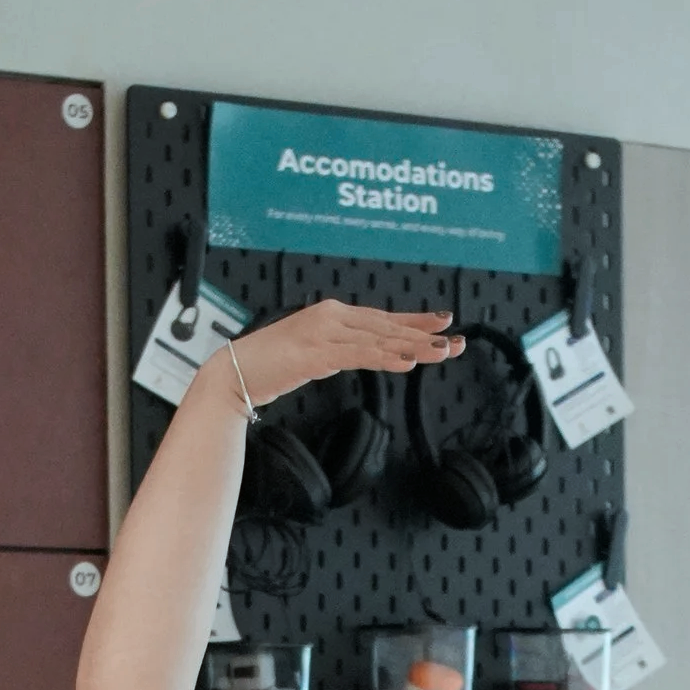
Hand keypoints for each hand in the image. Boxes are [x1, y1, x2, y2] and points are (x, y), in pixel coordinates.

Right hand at [196, 301, 462, 409]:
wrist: (232, 374)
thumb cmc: (267, 367)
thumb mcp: (311, 355)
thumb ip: (337, 351)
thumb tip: (360, 356)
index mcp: (330, 315)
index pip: (381, 318)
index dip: (414, 320)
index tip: (443, 322)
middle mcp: (331, 317)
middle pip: (387, 326)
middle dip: (425, 334)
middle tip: (457, 341)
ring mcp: (324, 333)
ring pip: (380, 339)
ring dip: (415, 346)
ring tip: (444, 352)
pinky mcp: (317, 353)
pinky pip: (360, 355)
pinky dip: (386, 357)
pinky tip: (408, 362)